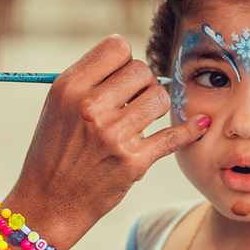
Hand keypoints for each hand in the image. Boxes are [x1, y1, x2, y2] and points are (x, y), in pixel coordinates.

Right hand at [2, 35, 209, 249]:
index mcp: (69, 88)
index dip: (125, 59)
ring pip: (159, 98)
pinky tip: (201, 123)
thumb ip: (90, 80)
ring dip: (155, 107)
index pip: (117, 47)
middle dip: (143, 83)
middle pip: (142, 70)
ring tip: (140, 119)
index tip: (121, 76)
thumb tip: (133, 62)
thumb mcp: (57, 106)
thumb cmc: (54, 151)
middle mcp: (90, 108)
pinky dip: (191, 129)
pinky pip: (174, 136)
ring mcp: (113, 135)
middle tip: (133, 101)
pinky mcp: (133, 162)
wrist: (48, 202)